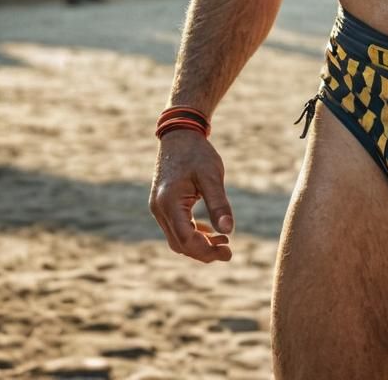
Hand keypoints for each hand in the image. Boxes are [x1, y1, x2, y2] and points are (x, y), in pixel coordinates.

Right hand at [149, 130, 234, 262]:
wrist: (180, 135)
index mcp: (169, 203)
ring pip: (177, 238)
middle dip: (204, 251)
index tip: (229, 251)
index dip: (207, 250)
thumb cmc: (197, 153)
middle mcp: (160, 209)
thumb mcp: (212, 176)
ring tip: (224, 243)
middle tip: (229, 252)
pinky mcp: (163, 204)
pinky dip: (193, 233)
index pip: (186, 239)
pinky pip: (177, 227)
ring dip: (199, 243)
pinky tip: (210, 232)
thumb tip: (229, 231)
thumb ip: (219, 204)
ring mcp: (159, 208)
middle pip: (180, 244)